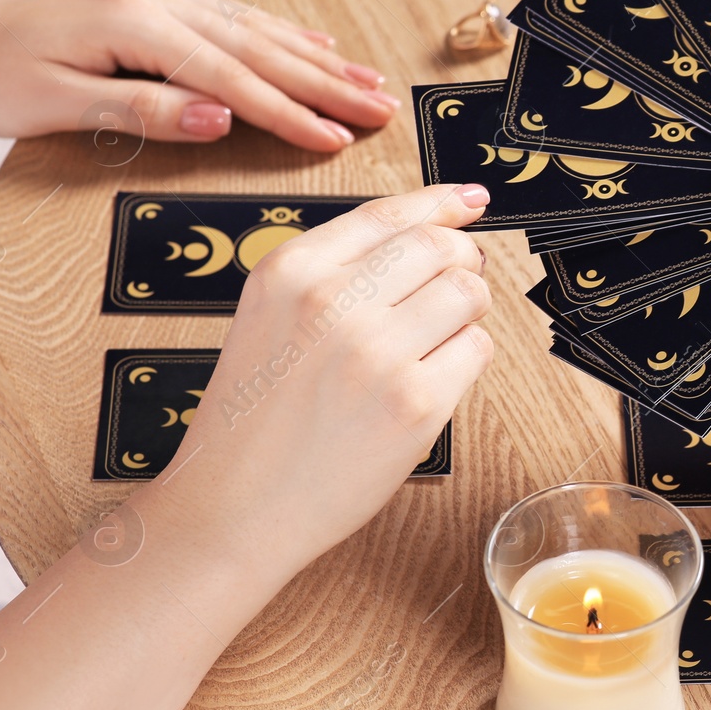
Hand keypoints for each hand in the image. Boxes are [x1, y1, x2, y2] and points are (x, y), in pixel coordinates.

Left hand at [0, 0, 399, 150]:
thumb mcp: (58, 106)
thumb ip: (143, 111)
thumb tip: (219, 117)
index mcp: (133, 23)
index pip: (230, 77)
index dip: (288, 112)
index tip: (336, 138)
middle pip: (258, 48)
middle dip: (326, 82)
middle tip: (383, 109)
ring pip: (256, 28)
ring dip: (318, 59)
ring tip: (370, 82)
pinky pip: (235, 16)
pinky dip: (283, 34)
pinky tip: (319, 43)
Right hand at [142, 184, 493, 577]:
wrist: (234, 509)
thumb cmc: (256, 420)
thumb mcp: (269, 317)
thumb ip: (337, 272)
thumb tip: (432, 228)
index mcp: (289, 272)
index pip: (388, 214)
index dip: (441, 202)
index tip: (470, 200)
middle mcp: (331, 302)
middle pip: (441, 247)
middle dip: (462, 260)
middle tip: (458, 282)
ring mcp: (377, 352)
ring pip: (469, 292)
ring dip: (468, 311)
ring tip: (437, 338)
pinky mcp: (415, 403)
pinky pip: (476, 350)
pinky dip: (466, 358)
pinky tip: (432, 378)